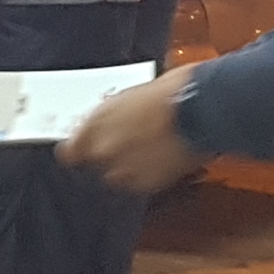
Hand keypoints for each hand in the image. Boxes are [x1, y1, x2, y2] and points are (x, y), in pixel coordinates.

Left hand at [63, 69, 204, 194]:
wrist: (202, 107)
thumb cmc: (172, 91)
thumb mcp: (131, 95)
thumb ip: (111, 116)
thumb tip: (106, 125)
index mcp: (97, 122)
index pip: (70, 150)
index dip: (76, 150)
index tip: (80, 150)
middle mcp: (105, 149)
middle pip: (95, 163)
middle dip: (108, 155)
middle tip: (129, 142)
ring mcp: (127, 169)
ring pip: (117, 176)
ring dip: (127, 167)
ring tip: (149, 150)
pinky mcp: (149, 183)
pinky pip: (141, 183)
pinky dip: (149, 174)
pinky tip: (163, 157)